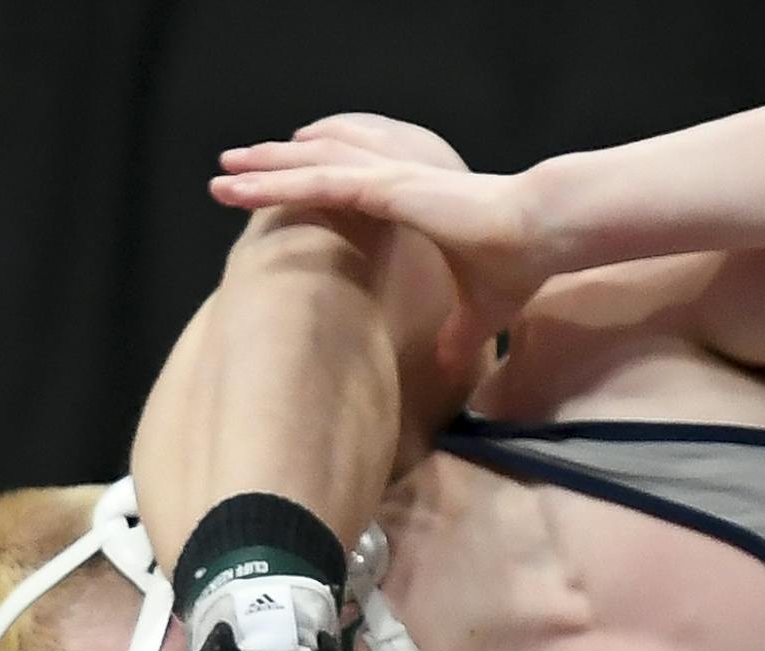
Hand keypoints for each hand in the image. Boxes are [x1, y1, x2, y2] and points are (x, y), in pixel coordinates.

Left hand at [210, 114, 549, 372]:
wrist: (541, 234)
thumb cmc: (517, 263)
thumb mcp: (480, 311)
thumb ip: (458, 334)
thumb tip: (449, 367)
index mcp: (406, 203)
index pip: (343, 192)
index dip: (309, 190)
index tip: (278, 193)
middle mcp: (390, 182)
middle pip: (316, 171)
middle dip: (272, 170)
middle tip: (231, 171)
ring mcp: (385, 180)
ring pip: (307, 170)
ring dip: (262, 170)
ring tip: (222, 169)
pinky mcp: (386, 187)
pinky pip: (318, 183)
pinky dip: (278, 182)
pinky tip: (245, 181)